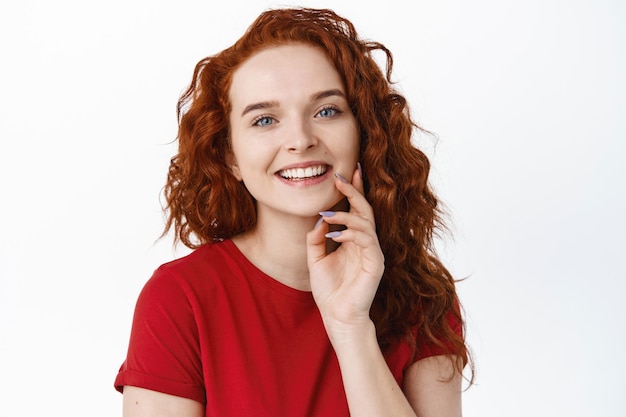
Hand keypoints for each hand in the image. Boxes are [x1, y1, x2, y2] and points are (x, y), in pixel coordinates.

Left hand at [306, 166, 384, 339]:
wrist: (338, 317)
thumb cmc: (330, 291)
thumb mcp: (315, 260)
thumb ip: (316, 239)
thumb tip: (319, 219)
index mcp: (353, 240)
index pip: (355, 210)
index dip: (352, 191)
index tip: (344, 173)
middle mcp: (365, 242)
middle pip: (364, 209)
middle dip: (353, 191)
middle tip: (340, 176)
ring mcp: (372, 252)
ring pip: (365, 222)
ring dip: (346, 214)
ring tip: (328, 213)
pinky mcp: (376, 262)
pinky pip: (366, 240)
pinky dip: (350, 233)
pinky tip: (334, 235)